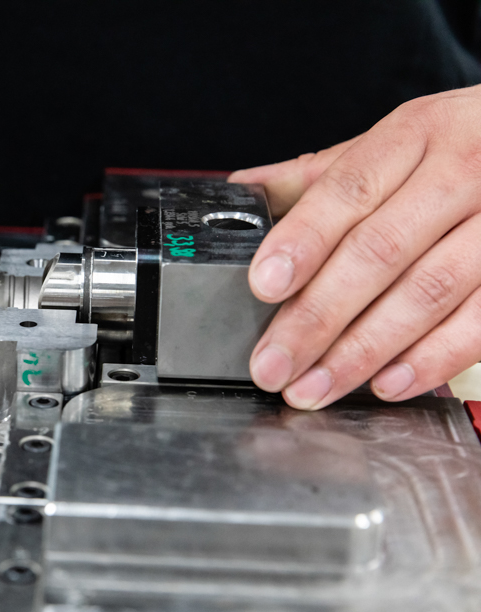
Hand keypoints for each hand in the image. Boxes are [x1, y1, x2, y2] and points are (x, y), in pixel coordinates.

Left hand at [230, 85, 480, 408]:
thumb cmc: (460, 145)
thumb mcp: (396, 142)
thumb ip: (321, 174)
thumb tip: (243, 191)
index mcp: (416, 134)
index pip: (348, 189)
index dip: (304, 239)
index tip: (264, 285)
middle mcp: (463, 171)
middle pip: (380, 250)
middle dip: (318, 315)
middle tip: (274, 363)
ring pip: (428, 291)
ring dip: (364, 350)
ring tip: (316, 387)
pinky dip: (433, 358)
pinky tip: (388, 384)